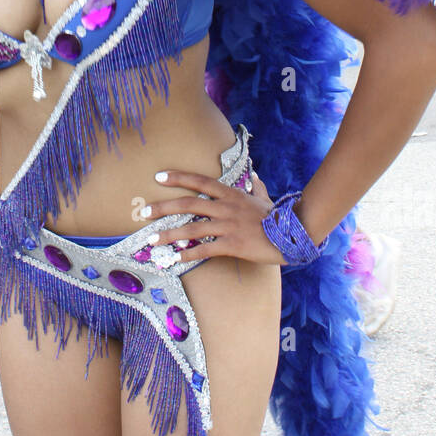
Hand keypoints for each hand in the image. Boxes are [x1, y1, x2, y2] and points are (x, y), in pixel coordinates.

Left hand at [139, 168, 288, 265]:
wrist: (292, 234)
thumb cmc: (277, 217)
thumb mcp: (265, 198)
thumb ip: (256, 187)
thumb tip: (254, 176)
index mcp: (231, 194)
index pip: (200, 181)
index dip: (178, 178)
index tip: (158, 177)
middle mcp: (225, 207)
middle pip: (188, 204)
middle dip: (163, 207)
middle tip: (143, 212)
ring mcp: (228, 225)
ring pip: (191, 228)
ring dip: (169, 234)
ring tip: (151, 239)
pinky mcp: (232, 244)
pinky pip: (205, 249)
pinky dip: (188, 253)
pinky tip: (174, 258)